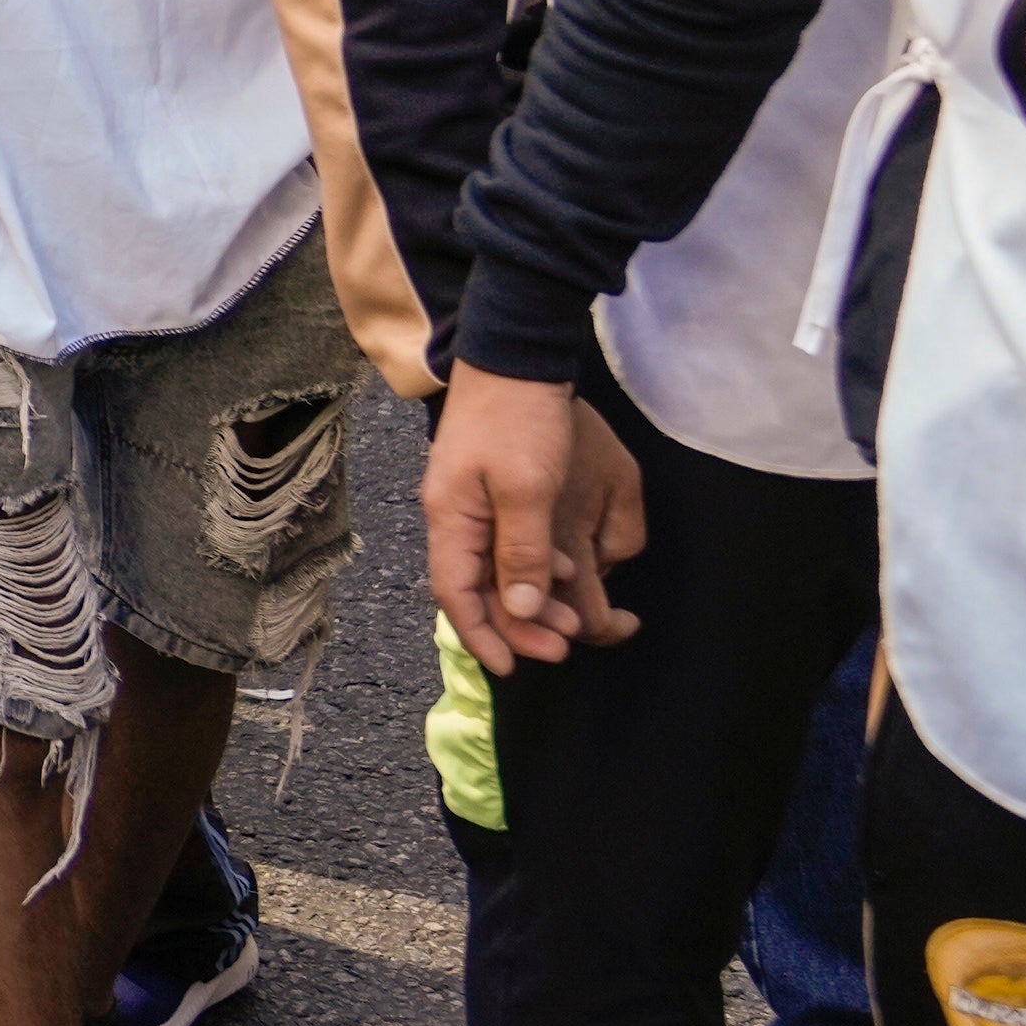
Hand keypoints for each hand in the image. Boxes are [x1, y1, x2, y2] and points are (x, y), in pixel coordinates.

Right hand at [418, 366, 648, 673]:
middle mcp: (455, 517)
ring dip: (531, 599)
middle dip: (517, 625)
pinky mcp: (493, 490)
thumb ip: (523, 551)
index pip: (455, 594)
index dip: (481, 636)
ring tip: (572, 616)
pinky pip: (507, 546)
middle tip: (564, 646)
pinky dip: (535, 568)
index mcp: (453, 518)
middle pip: (476, 589)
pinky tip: (566, 570)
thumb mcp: (528, 487)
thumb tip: (523, 610)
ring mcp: (472, 503)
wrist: (516, 356)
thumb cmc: (520, 417)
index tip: (512, 669)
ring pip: (494, 569)